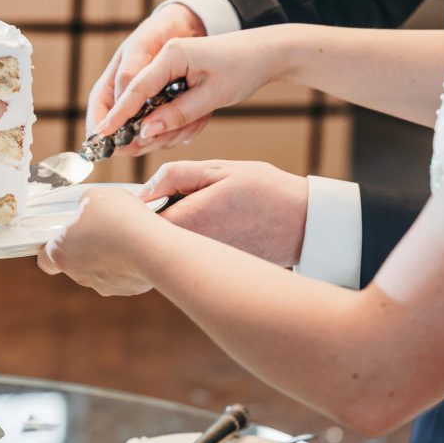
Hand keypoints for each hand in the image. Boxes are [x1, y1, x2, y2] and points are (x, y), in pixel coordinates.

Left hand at [37, 188, 161, 295]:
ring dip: (109, 255)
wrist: (150, 245)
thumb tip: (88, 209)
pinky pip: (125, 274)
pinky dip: (129, 263)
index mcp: (61, 253)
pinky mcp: (127, 289)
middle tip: (101, 229)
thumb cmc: (115, 218)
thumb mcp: (93, 196)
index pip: (45, 260)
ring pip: (102, 269)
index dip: (51, 249)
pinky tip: (138, 247)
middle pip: (76, 262)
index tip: (62, 239)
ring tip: (125, 236)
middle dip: (87, 247)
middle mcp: (78, 274)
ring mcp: (103, 285)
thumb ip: (84, 205)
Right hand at [96, 28, 283, 148]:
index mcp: (170, 55)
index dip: (117, 114)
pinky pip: (161, 108)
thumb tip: (144, 132)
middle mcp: (162, 59)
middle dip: (142, 128)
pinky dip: (174, 122)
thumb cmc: (244, 68)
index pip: (134, 89)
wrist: (266, 53)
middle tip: (148, 148)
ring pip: (148, 110)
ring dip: (165, 128)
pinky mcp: (171, 80)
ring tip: (192, 127)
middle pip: (134, 101)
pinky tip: (194, 122)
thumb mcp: (213, 96)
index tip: (102, 134)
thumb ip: (176, 115)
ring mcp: (165, 69)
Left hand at [141, 160, 308, 266]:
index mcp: (186, 221)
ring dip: (168, 234)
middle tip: (168, 202)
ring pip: (166, 250)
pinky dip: (187, 247)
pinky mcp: (211, 273)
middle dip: (149, 222)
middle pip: (148, 240)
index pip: (138, 221)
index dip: (136, 208)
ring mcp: (200, 266)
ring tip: (198, 216)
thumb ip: (176, 175)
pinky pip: (185, 259)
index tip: (147, 196)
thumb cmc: (267, 193)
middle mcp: (188, 251)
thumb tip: (143, 190)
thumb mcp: (220, 169)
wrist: (307, 227)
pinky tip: (210, 230)